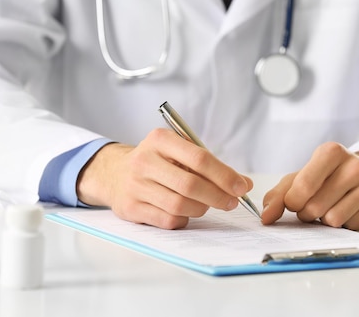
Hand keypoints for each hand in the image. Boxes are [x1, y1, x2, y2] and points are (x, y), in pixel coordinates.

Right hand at [76, 128, 252, 228]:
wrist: (114, 173)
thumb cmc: (157, 162)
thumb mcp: (179, 153)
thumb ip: (210, 166)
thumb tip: (244, 184)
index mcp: (160, 140)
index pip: (200, 158)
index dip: (224, 175)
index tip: (241, 187)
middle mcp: (144, 160)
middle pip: (190, 184)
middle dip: (217, 196)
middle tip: (231, 202)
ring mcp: (135, 185)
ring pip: (179, 205)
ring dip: (201, 208)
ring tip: (206, 205)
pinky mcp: (130, 208)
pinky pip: (167, 220)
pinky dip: (183, 219)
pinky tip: (185, 212)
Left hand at [261, 142, 358, 229]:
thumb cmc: (329, 176)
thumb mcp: (302, 177)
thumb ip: (279, 195)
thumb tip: (266, 217)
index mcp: (330, 152)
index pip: (303, 186)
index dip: (293, 202)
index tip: (295, 201)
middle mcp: (354, 165)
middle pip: (316, 207)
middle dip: (308, 213)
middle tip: (313, 206)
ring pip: (334, 219)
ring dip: (325, 220)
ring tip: (330, 207)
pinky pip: (352, 226)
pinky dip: (345, 224)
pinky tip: (349, 210)